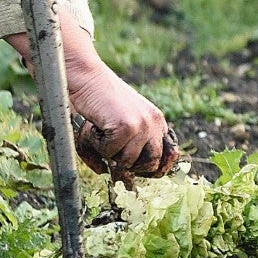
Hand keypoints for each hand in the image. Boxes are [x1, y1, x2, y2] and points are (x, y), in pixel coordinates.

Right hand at [10, 25, 173, 174]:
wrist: (86, 76)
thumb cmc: (97, 102)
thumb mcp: (117, 126)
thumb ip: (123, 151)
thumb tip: (119, 181)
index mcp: (156, 121)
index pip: (170, 154)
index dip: (157, 169)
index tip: (138, 174)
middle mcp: (154, 122)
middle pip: (151, 164)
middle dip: (130, 168)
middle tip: (111, 157)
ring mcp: (142, 125)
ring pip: (127, 162)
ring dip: (108, 154)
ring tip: (100, 131)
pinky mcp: (126, 126)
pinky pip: (111, 154)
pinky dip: (98, 146)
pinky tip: (95, 126)